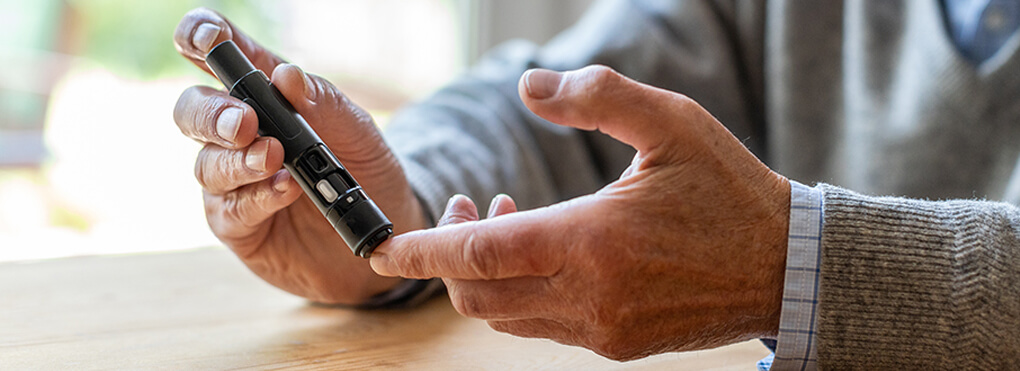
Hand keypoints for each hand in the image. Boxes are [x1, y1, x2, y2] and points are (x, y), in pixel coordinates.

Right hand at [172, 8, 426, 303]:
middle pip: (193, 111)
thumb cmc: (362, 165)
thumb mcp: (354, 127)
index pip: (218, 59)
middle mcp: (237, 136)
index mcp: (261, 97)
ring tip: (274, 158)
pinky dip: (256, 198)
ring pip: (206, 165)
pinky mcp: (238, 225)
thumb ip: (320, 100)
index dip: (200, 39)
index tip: (205, 39)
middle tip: (245, 122)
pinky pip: (230, 211)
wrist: (386, 223)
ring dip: (239, 161)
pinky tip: (284, 189)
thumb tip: (286, 75)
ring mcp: (232, 182)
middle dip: (213, 114)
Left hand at [369, 66, 790, 359]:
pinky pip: (542, 328)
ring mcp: (602, 328)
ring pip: (505, 316)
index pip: (477, 255)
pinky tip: (546, 255)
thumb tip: (528, 87)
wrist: (785, 267)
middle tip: (465, 204)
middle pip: (477, 294)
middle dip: (449, 256)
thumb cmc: (729, 190)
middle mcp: (588, 295)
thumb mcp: (672, 123)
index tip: (383, 246)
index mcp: (592, 241)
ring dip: (487, 273)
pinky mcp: (616, 345)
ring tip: (508, 219)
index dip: (422, 249)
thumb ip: (597, 97)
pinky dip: (521, 294)